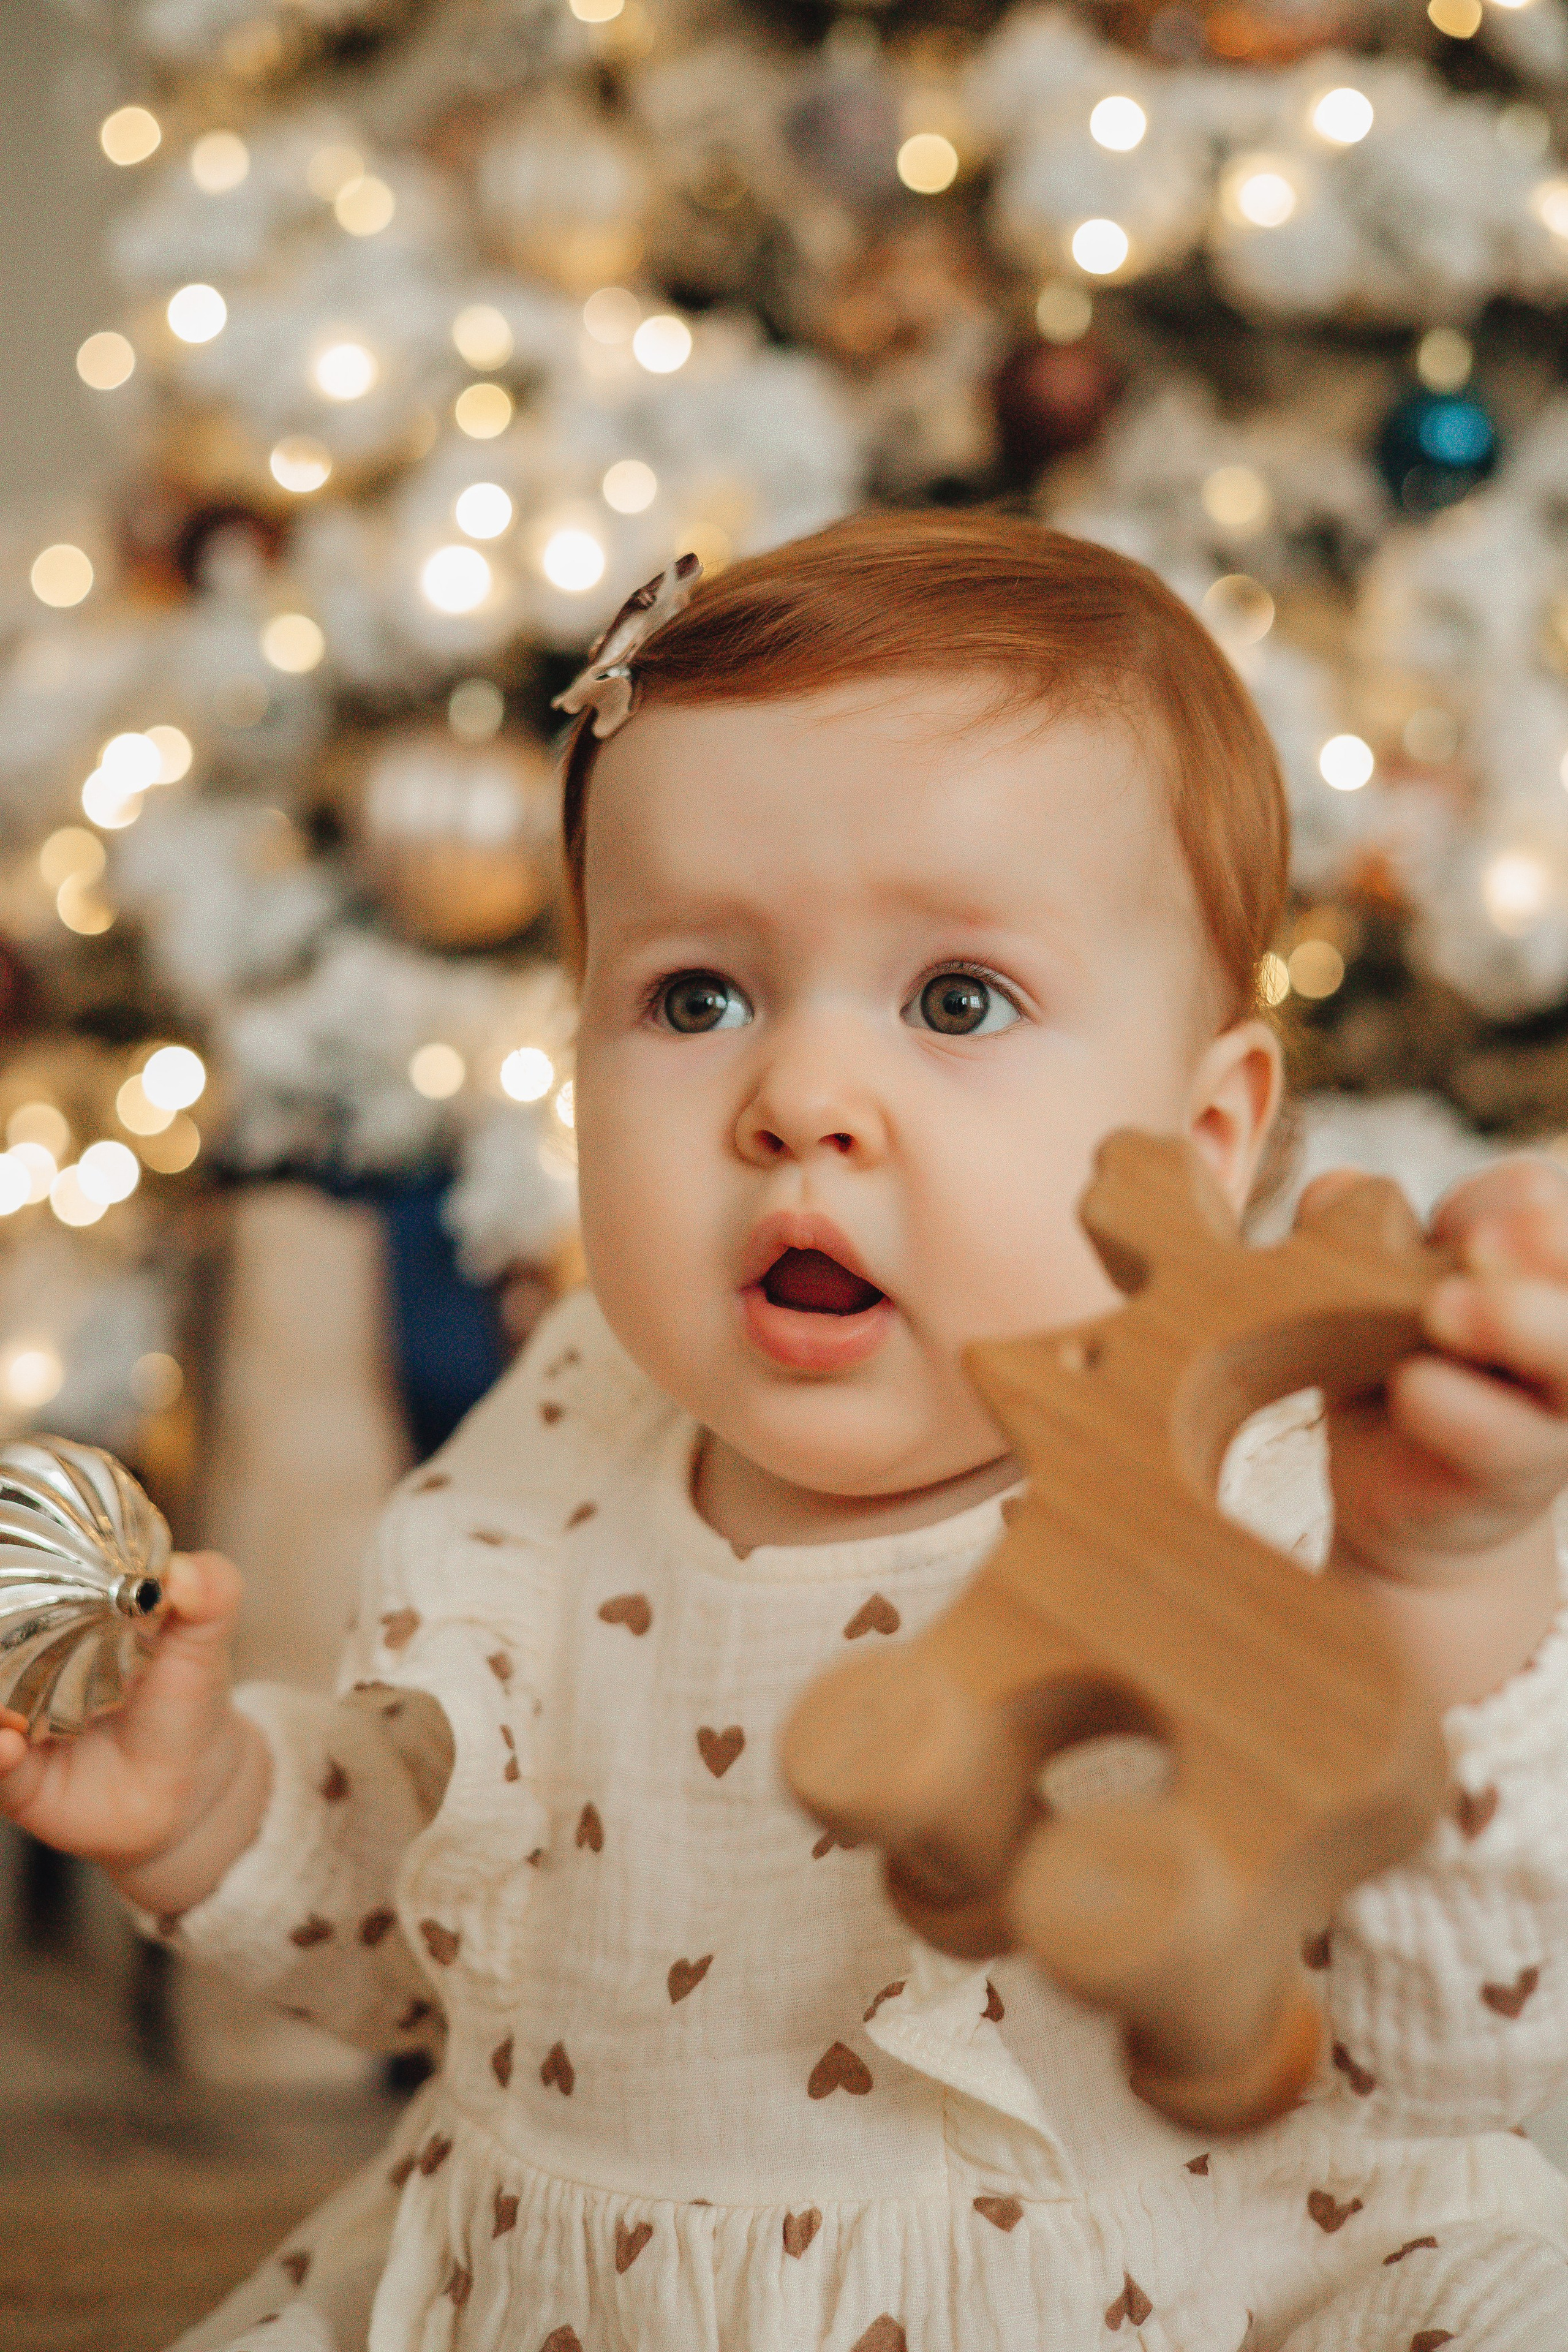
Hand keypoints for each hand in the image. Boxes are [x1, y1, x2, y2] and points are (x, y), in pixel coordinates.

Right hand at [0, 1550, 260, 1894]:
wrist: (197, 1780)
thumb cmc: (188, 1694)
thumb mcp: (204, 1635)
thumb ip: (211, 1590)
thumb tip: (185, 1573)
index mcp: (61, 1623)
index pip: (21, 1592)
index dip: (13, 1581)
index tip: (9, 1566)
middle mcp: (27, 1672)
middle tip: (0, 1631)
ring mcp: (19, 1727)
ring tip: (1, 1713)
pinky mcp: (21, 1780)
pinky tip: (9, 1747)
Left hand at [1301, 1155, 1567, 1703]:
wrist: (1389, 1476)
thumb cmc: (1380, 1353)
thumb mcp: (1354, 1283)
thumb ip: (1343, 1230)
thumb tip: (1335, 1190)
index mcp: (1529, 1259)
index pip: (1539, 1198)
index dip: (1496, 1199)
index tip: (1444, 1225)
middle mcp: (1556, 1326)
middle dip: (1541, 1243)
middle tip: (1477, 1244)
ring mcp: (1553, 1408)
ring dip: (1518, 1324)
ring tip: (1443, 1310)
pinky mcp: (1514, 1475)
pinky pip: (1507, 1442)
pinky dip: (1465, 1413)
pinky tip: (1414, 1390)